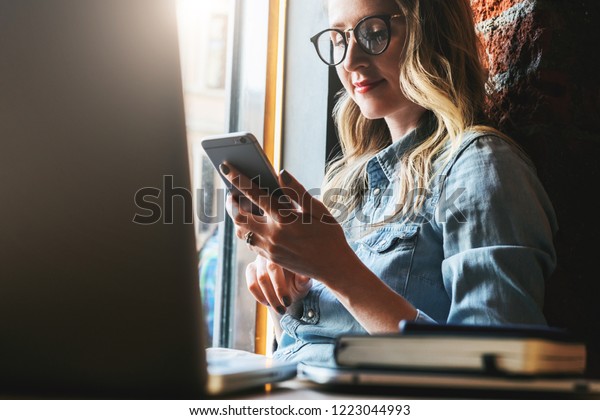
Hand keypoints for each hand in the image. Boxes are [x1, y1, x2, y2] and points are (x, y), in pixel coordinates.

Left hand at [220, 163, 357, 282]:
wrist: (333, 267)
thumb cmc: (329, 235)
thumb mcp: (318, 210)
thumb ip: (297, 191)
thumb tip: (281, 174)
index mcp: (284, 218)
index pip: (255, 194)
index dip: (238, 179)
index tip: (226, 167)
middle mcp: (272, 234)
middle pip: (238, 216)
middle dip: (230, 203)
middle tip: (230, 193)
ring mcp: (270, 248)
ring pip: (241, 232)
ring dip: (237, 219)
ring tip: (239, 207)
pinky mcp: (271, 258)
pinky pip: (250, 243)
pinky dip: (247, 231)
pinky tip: (253, 223)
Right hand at [246, 255, 311, 313]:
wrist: (288, 289)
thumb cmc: (298, 283)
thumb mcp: (303, 284)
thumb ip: (303, 280)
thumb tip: (305, 277)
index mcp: (284, 254)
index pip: (277, 266)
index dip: (280, 286)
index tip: (287, 302)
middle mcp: (270, 254)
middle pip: (267, 272)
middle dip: (275, 293)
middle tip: (284, 307)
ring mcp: (259, 260)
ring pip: (259, 279)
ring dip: (269, 297)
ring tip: (279, 308)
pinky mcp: (251, 269)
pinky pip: (251, 284)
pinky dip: (259, 296)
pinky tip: (268, 303)